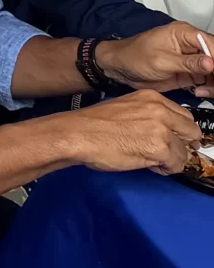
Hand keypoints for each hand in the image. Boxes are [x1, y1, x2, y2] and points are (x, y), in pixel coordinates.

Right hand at [59, 90, 204, 176]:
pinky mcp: (159, 149)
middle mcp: (160, 110)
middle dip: (182, 144)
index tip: (173, 140)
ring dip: (172, 159)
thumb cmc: (94, 124)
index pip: (185, 116)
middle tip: (166, 152)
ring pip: (185, 151)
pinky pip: (177, 165)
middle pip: (191, 132)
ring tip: (152, 160)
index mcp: (152, 97)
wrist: (77, 135)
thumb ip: (149, 116)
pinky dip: (166, 169)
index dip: (180, 131)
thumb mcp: (126, 108)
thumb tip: (165, 132)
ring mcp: (161, 130)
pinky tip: (150, 165)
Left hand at [103, 22, 213, 94]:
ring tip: (205, 91)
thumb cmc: (134, 56)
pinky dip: (209, 88)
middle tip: (213, 83)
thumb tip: (211, 63)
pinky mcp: (191, 73)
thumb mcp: (162, 60)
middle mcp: (192, 45)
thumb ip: (188, 63)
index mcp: (185, 33)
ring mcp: (193, 59)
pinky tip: (201, 92)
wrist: (120, 68)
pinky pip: (208, 80)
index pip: (212, 43)